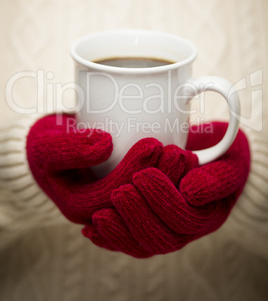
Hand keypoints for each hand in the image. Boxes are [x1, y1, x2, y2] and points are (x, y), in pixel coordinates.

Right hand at [26, 114, 194, 224]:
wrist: (49, 155)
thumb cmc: (46, 149)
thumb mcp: (47, 146)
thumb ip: (70, 147)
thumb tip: (106, 144)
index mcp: (78, 206)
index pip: (113, 194)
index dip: (135, 170)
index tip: (153, 142)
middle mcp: (100, 214)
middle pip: (137, 207)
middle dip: (159, 180)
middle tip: (176, 151)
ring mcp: (115, 209)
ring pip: (150, 210)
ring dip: (170, 185)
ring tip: (185, 156)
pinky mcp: (127, 199)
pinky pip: (153, 202)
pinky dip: (170, 185)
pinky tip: (185, 165)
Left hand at [83, 123, 249, 257]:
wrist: (211, 161)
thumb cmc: (221, 160)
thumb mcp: (231, 163)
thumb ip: (218, 178)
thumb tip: (191, 191)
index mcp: (208, 217)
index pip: (184, 218)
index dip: (163, 199)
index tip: (144, 174)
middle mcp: (186, 231)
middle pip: (161, 238)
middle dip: (138, 216)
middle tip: (119, 192)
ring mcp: (166, 231)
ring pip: (143, 246)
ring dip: (120, 232)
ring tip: (99, 216)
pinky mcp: (147, 228)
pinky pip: (129, 243)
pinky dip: (110, 239)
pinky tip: (92, 230)